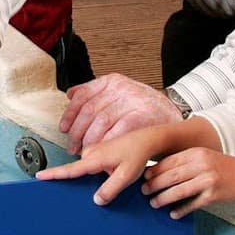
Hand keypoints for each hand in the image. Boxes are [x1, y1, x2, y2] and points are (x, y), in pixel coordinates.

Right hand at [36, 127, 168, 205]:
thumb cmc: (137, 155)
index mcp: (94, 159)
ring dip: (96, 176)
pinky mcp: (99, 151)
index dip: (53, 174)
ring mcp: (94, 151)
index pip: (70, 169)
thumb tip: (96, 200)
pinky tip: (114, 172)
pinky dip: (98, 172)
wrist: (146, 139)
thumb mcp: (126, 176)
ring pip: (87, 170)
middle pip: (79, 172)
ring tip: (116, 173)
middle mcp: (91, 153)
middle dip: (82, 181)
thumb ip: (110, 190)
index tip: (39, 176)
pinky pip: (92, 165)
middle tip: (99, 181)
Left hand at [60, 73, 182, 152]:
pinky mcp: (141, 116)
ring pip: (101, 122)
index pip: (82, 95)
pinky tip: (102, 153)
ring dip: (90, 141)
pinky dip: (107, 145)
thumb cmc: (142, 109)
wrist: (170, 116)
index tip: (64, 128)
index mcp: (112, 81)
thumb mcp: (119, 93)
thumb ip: (96, 93)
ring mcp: (132, 101)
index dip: (70, 114)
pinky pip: (117, 132)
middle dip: (77, 132)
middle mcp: (121, 88)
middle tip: (73, 147)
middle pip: (89, 110)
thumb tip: (70, 94)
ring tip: (85, 153)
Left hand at [141, 148, 234, 218]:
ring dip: (163, 198)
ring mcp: (208, 180)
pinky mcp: (213, 196)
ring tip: (154, 203)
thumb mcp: (204, 158)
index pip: (170, 161)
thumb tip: (159, 171)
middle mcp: (202, 165)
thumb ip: (185, 162)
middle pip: (172, 176)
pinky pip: (192, 204)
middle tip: (144, 191)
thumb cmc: (223, 168)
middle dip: (155, 184)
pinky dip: (181, 210)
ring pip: (179, 191)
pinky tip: (173, 213)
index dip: (155, 170)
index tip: (144, 176)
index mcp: (197, 153)